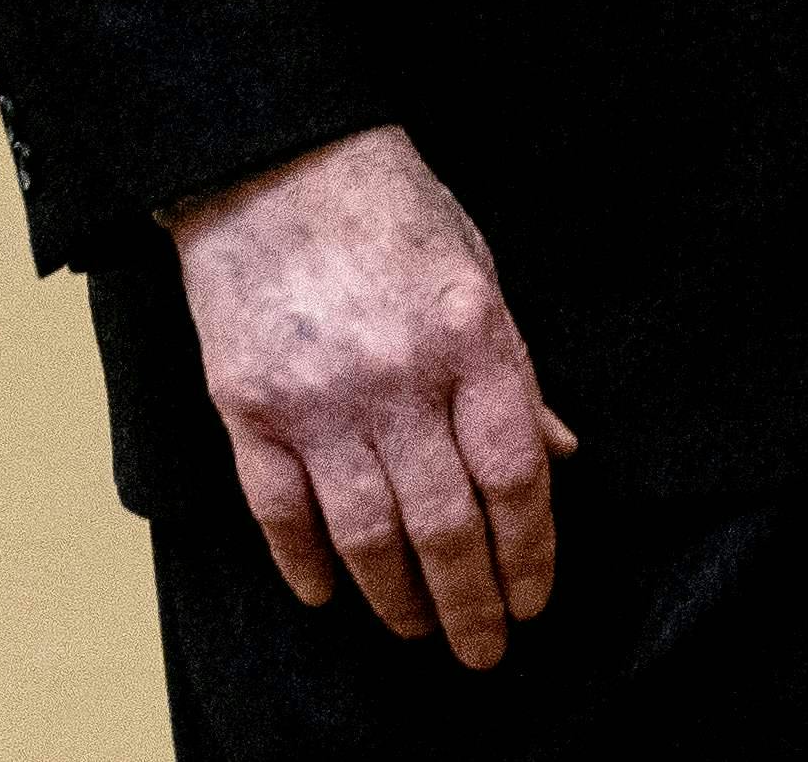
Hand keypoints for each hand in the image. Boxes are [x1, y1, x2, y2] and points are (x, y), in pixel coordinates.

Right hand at [164, 125, 573, 661]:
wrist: (274, 159)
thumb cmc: (390, 211)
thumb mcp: (480, 273)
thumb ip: (516, 374)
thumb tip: (559, 455)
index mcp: (471, 338)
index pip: (515, 476)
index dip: (530, 552)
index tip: (534, 599)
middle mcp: (399, 377)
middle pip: (445, 524)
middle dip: (470, 602)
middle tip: (484, 648)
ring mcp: (319, 397)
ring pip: (366, 535)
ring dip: (397, 600)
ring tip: (418, 629)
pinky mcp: (248, 406)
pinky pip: (280, 513)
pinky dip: (306, 565)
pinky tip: (330, 595)